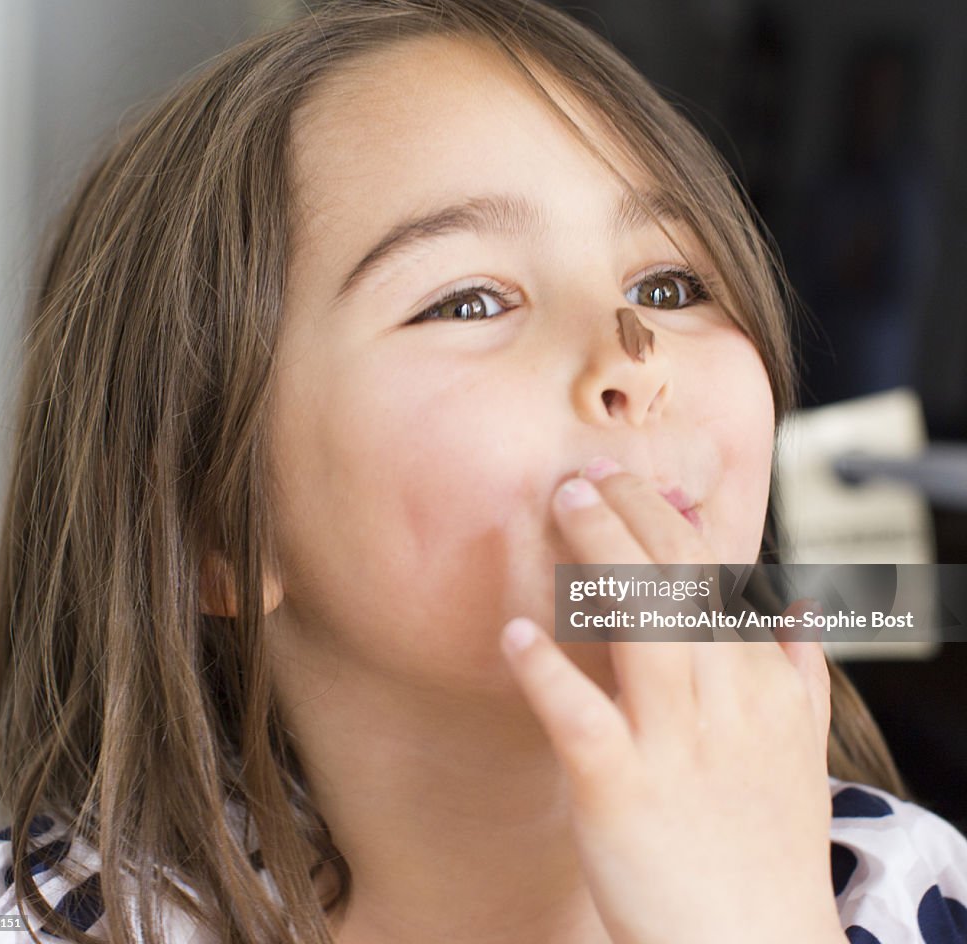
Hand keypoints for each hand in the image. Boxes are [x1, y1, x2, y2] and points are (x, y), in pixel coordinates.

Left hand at [499, 466, 845, 943]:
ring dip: (597, 555)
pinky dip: (547, 672)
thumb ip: (799, 672)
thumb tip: (793, 605)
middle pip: (678, 581)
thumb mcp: (803, 752)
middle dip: (630, 515)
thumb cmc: (767, 844)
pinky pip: (582, 718)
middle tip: (582, 475)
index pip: (715, 576)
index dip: (666, 518)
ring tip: (558, 505)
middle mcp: (726, 702)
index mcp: (764, 685)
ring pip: (641, 624)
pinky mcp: (621, 790)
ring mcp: (674, 744)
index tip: (627, 481)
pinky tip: (515, 633)